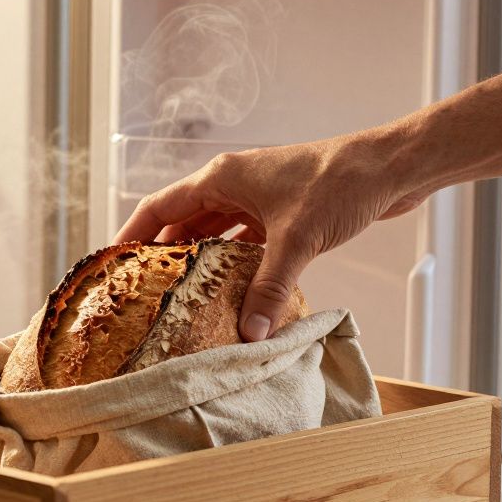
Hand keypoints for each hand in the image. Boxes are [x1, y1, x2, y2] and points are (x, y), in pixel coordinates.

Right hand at [113, 130, 436, 341]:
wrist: (389, 168)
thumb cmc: (340, 184)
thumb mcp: (297, 241)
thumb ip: (269, 288)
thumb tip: (250, 333)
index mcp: (221, 178)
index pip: (158, 208)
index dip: (131, 235)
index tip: (111, 263)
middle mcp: (232, 185)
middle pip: (181, 223)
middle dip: (162, 255)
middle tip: (142, 292)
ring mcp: (255, 197)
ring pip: (212, 232)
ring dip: (198, 261)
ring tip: (177, 297)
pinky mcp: (279, 211)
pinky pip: (241, 239)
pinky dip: (232, 262)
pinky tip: (228, 289)